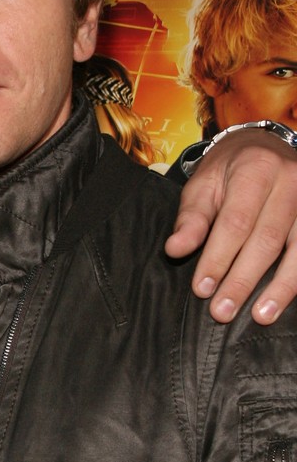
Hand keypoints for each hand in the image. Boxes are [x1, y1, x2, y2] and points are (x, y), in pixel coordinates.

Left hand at [165, 130, 296, 322]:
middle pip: (267, 240)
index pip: (235, 222)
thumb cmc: (229, 170)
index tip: (202, 289)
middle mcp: (290, 182)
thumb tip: (175, 250)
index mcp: (255, 170)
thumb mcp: (203, 184)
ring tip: (261, 317)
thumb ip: (192, 218)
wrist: (266, 145)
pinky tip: (285, 300)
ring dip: (280, 288)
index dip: (218, 258)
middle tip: (223, 311)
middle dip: (243, 279)